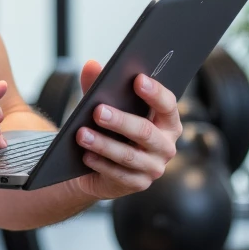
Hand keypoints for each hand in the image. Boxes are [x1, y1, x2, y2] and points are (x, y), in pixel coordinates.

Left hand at [69, 58, 181, 200]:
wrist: (101, 167)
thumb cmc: (111, 129)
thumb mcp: (106, 105)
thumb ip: (99, 85)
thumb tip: (90, 65)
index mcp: (167, 121)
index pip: (168, 105)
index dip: (155, 92)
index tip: (137, 79)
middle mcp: (166, 145)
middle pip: (145, 132)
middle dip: (120, 121)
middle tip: (98, 110)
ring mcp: (154, 167)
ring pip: (129, 155)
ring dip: (103, 144)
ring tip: (81, 133)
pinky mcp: (138, 184)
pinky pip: (119, 174)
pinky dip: (100, 164)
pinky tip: (86, 155)